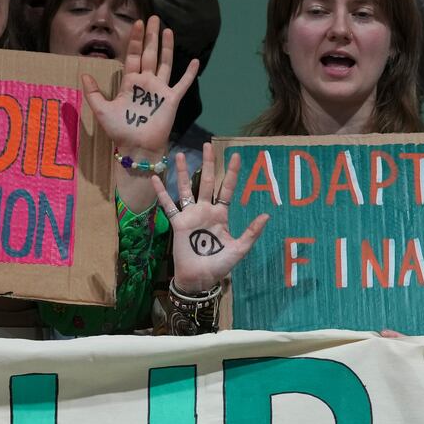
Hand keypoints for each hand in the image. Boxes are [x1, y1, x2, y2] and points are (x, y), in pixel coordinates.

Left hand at [82, 16, 196, 162]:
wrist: (137, 148)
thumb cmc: (120, 131)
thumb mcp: (101, 110)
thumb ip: (93, 92)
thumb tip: (83, 73)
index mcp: (130, 82)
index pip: (133, 56)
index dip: (134, 40)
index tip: (137, 23)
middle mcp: (146, 82)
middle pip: (149, 54)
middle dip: (150, 36)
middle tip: (154, 18)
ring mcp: (160, 90)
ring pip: (164, 63)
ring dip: (166, 47)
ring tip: (167, 30)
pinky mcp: (171, 100)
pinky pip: (182, 84)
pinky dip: (189, 73)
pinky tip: (194, 61)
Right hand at [152, 145, 268, 293]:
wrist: (199, 279)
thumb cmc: (219, 265)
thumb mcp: (239, 249)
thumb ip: (251, 232)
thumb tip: (267, 214)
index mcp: (221, 215)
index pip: (226, 189)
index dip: (231, 173)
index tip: (236, 156)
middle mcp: (205, 211)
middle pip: (206, 182)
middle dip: (208, 164)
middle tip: (207, 145)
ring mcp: (190, 216)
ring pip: (185, 189)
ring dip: (182, 172)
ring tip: (180, 155)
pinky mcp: (177, 223)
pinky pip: (168, 205)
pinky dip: (162, 193)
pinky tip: (156, 179)